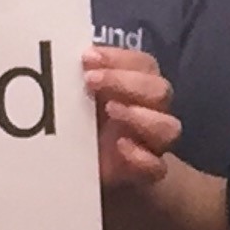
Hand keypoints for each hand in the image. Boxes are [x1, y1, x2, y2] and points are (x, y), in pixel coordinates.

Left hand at [86, 46, 181, 190]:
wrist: (94, 175)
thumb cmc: (87, 129)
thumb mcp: (80, 101)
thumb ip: (80, 79)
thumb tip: (60, 54)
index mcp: (138, 88)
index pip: (143, 64)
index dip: (119, 58)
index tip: (87, 57)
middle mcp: (152, 112)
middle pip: (159, 90)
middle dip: (126, 82)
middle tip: (91, 80)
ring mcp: (153, 144)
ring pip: (169, 127)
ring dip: (140, 116)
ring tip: (110, 110)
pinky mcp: (146, 173)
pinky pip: (157, 166)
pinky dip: (141, 156)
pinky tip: (121, 146)